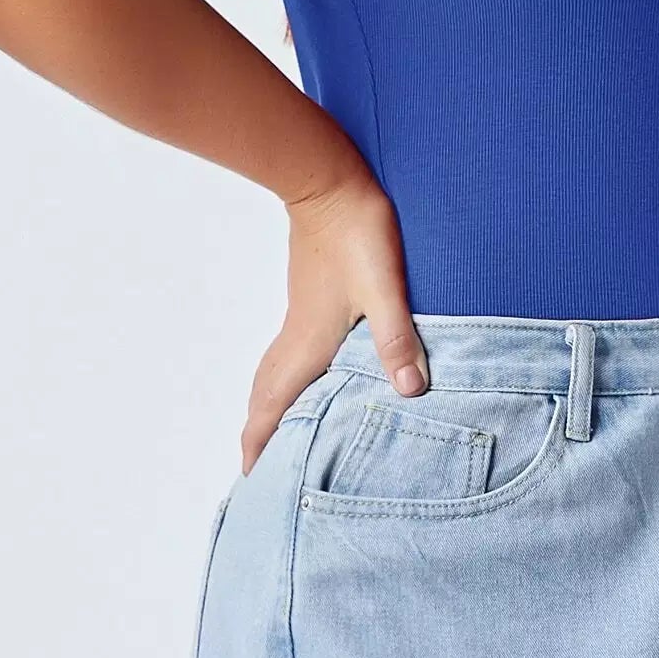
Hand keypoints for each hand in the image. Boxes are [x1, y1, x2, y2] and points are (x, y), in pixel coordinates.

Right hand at [240, 171, 429, 476]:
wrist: (328, 180)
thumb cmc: (356, 231)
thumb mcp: (385, 287)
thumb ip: (395, 337)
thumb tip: (409, 391)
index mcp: (309, 343)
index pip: (274, 403)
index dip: (259, 441)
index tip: (249, 477)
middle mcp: (297, 334)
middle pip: (265, 393)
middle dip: (259, 432)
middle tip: (255, 466)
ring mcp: (300, 314)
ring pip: (273, 371)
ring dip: (268, 404)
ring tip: (272, 429)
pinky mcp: (309, 297)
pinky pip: (287, 350)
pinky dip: (284, 376)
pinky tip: (304, 372)